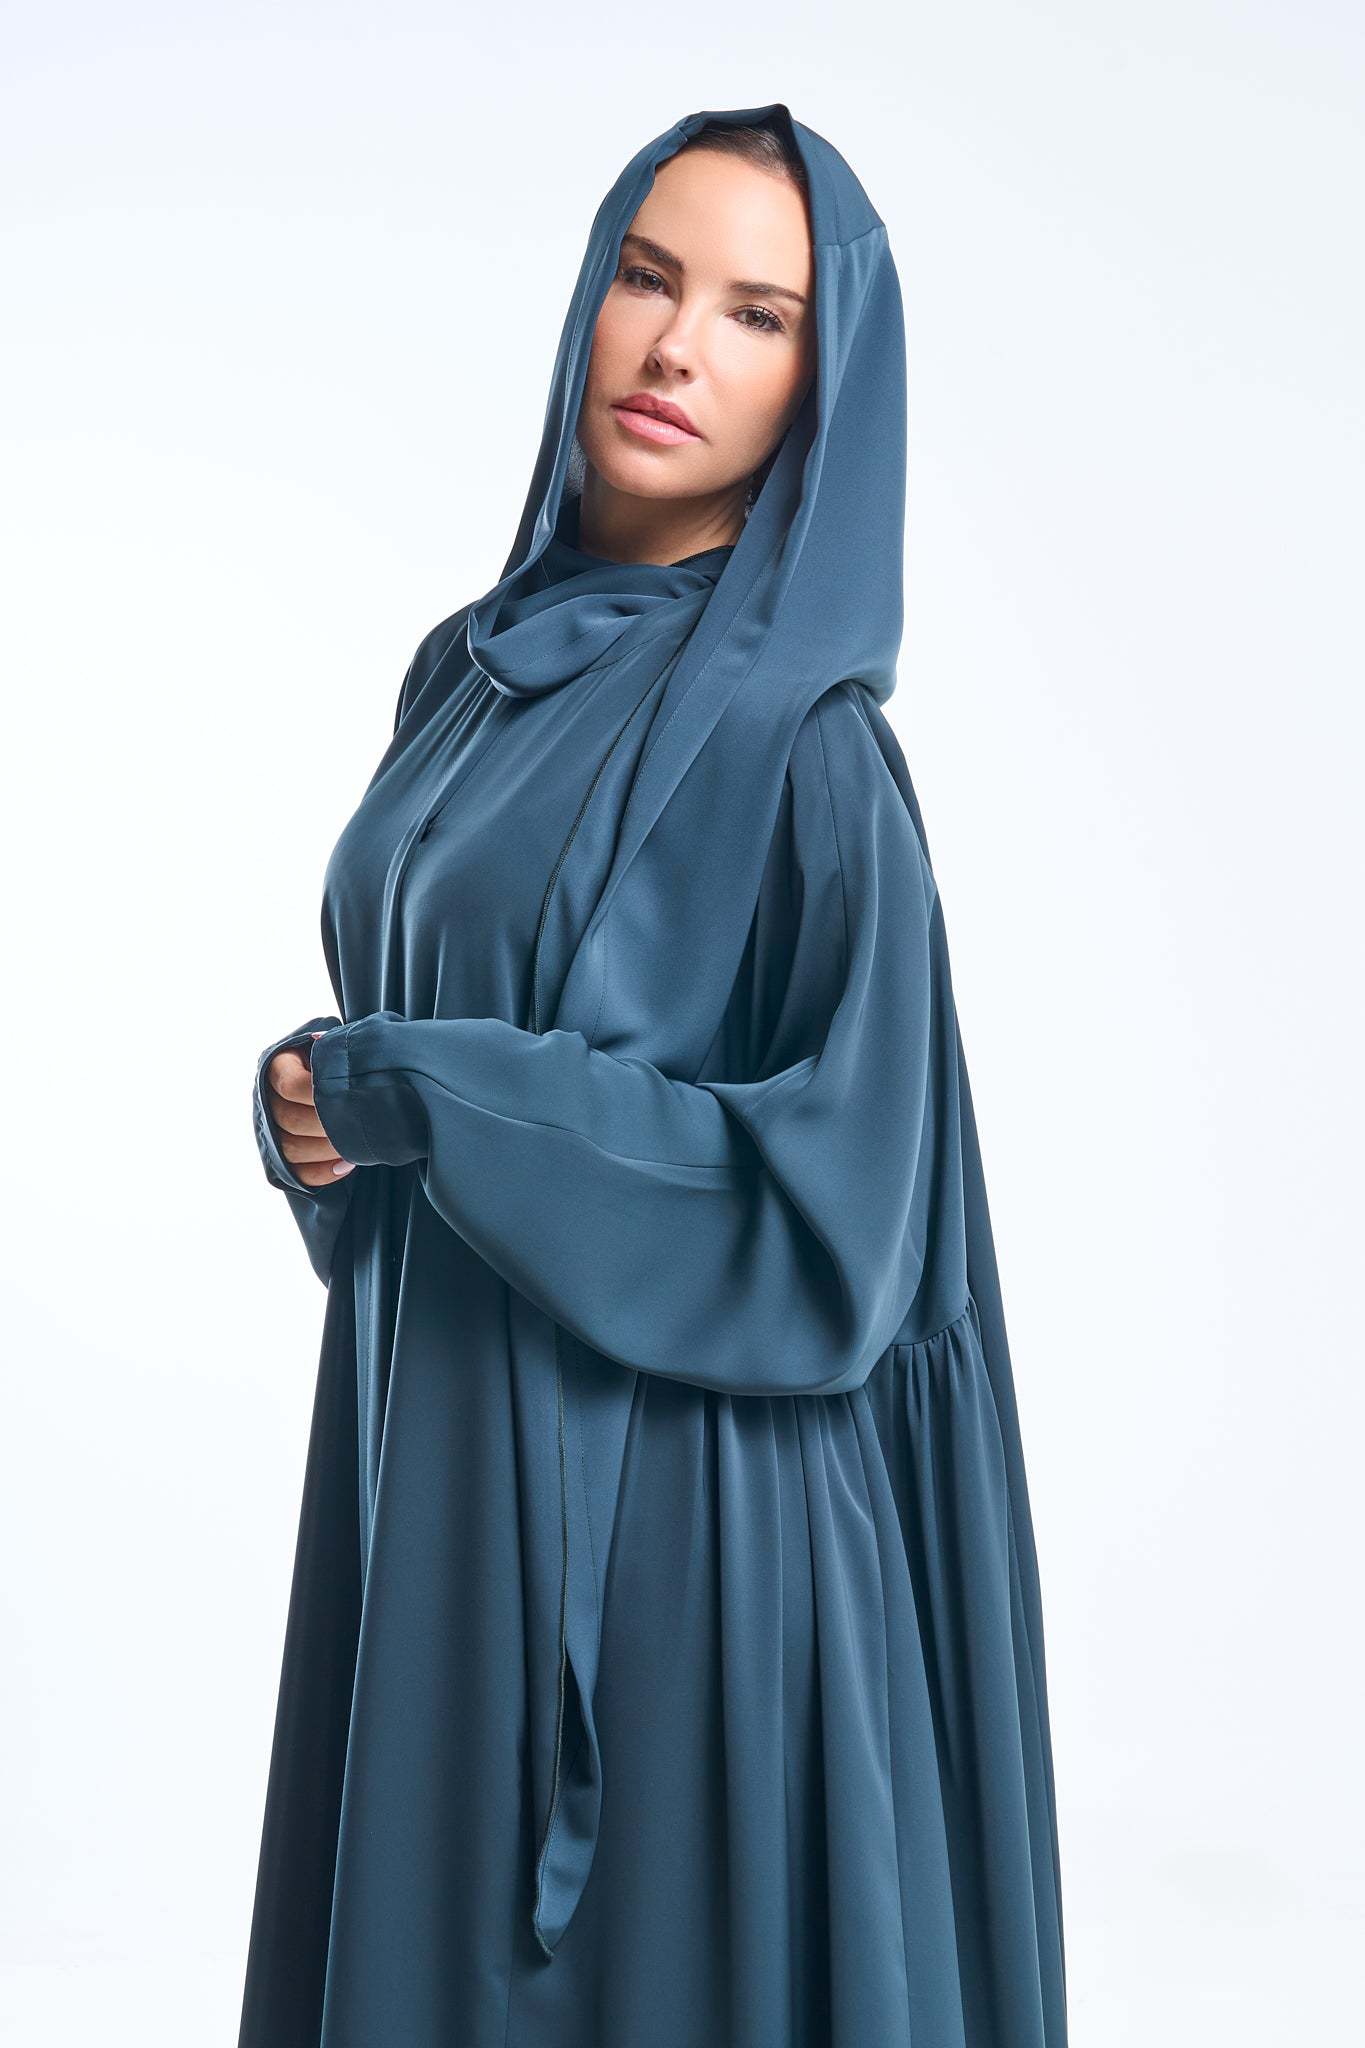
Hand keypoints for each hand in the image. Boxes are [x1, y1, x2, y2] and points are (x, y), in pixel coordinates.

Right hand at [266, 1032, 355, 1186]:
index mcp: (277, 1066)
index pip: (291, 1086)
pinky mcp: (284, 1157)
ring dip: (328, 1150)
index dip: (320, 1093)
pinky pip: (296, 1173)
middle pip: (290, 1121)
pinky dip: (322, 1173)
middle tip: (361, 1124)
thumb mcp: (337, 1043)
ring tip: (359, 1145)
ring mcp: (271, 1130)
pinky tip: (347, 1165)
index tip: (350, 1093)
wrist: (348, 1079)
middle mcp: (267, 1099)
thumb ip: (331, 1045)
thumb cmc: (344, 1056)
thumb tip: (321, 1041)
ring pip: (290, 1150)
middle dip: (330, 1126)